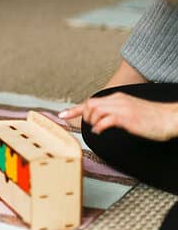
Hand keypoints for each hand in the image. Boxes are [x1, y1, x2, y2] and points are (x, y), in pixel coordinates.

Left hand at [59, 92, 177, 140]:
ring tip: (99, 129)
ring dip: (92, 122)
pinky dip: (99, 127)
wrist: (170, 117)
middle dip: (83, 116)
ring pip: (94, 111)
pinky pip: (105, 120)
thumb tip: (102, 121)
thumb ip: (115, 112)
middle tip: (90, 126)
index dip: (74, 109)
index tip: (62, 115)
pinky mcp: (127, 118)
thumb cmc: (152, 117)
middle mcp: (117, 100)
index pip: (91, 101)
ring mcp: (122, 108)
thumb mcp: (130, 111)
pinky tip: (101, 131)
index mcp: (117, 98)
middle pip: (89, 105)